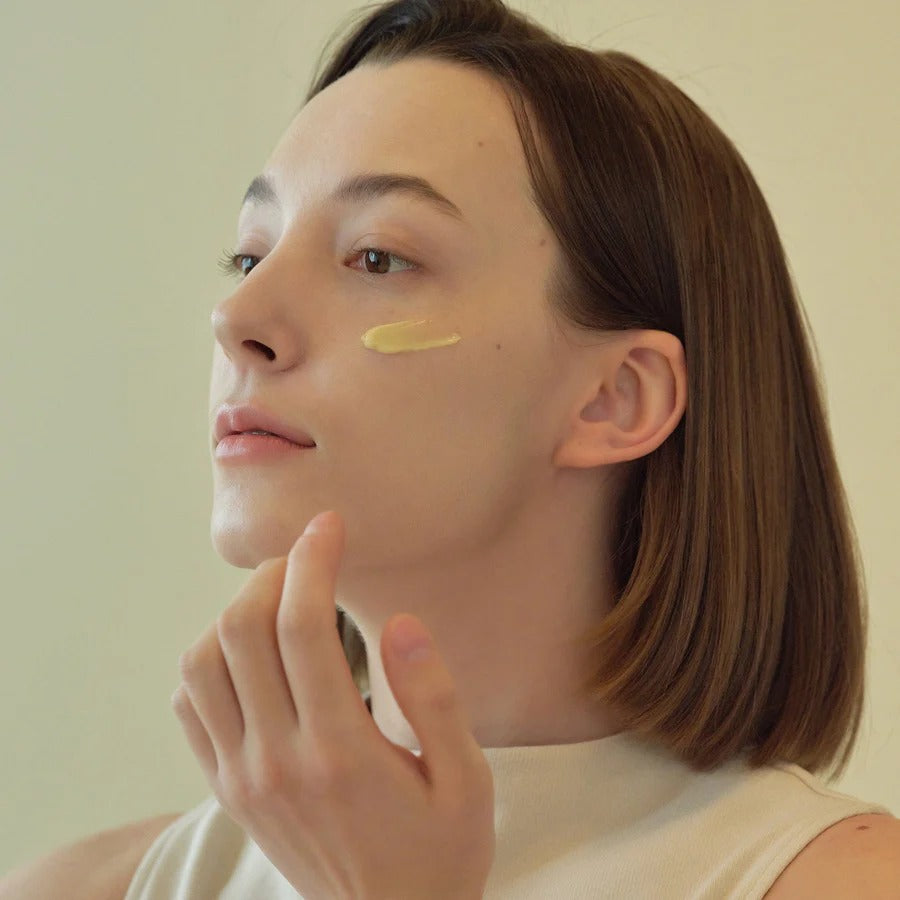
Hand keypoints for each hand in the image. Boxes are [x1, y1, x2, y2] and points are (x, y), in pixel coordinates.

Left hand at [171, 509, 494, 899]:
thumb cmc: (438, 852)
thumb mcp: (467, 781)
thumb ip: (436, 700)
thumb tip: (401, 623)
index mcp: (340, 751)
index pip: (303, 627)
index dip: (313, 560)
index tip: (330, 525)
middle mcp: (277, 760)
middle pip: (243, 631)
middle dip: (273, 573)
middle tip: (310, 555)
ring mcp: (242, 776)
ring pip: (202, 663)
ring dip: (236, 613)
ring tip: (282, 600)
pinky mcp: (227, 789)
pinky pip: (189, 706)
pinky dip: (208, 661)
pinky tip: (252, 653)